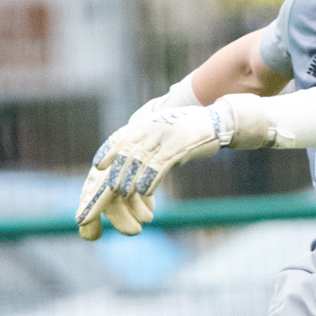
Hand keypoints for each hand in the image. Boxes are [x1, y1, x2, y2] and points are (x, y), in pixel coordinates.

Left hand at [76, 103, 227, 238]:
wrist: (217, 122)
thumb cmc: (191, 129)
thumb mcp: (165, 131)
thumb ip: (150, 143)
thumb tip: (137, 164)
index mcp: (145, 123)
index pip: (120, 137)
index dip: (108, 152)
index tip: (98, 166)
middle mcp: (150, 127)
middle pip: (126, 153)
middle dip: (116, 173)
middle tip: (110, 189)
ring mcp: (163, 136)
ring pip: (139, 161)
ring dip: (130, 179)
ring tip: (124, 194)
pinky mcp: (177, 145)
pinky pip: (158, 165)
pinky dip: (150, 180)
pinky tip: (145, 192)